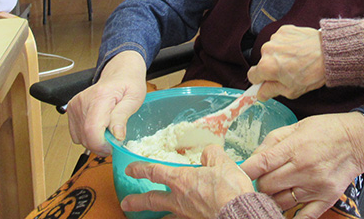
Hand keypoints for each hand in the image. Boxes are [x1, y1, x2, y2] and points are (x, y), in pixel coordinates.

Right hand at [67, 51, 146, 154]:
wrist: (120, 72)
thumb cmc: (129, 83)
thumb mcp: (134, 98)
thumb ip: (123, 116)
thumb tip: (117, 136)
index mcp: (100, 97)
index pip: (92, 130)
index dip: (102, 145)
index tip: (114, 146)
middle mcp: (83, 101)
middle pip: (85, 136)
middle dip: (101, 145)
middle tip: (115, 138)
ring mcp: (75, 105)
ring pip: (80, 138)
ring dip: (95, 140)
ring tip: (108, 128)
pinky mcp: (71, 109)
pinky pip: (76, 133)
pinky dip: (88, 135)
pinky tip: (99, 126)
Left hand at [120, 145, 254, 218]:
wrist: (238, 213)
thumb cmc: (229, 188)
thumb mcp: (222, 161)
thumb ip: (211, 154)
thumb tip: (207, 153)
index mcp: (182, 180)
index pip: (154, 172)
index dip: (140, 169)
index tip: (130, 169)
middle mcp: (179, 199)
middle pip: (151, 200)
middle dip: (137, 200)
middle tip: (126, 202)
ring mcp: (187, 215)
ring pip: (164, 216)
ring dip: (154, 217)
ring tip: (148, 218)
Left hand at [241, 113, 363, 218]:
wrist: (359, 140)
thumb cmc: (327, 130)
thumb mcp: (297, 126)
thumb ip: (273, 141)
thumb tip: (253, 158)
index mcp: (295, 147)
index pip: (261, 164)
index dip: (244, 171)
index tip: (236, 174)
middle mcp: (304, 168)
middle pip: (267, 186)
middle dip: (259, 183)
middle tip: (263, 178)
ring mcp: (315, 186)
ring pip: (280, 203)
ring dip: (272, 198)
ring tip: (273, 191)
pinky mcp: (326, 198)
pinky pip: (303, 217)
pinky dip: (291, 217)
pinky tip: (283, 211)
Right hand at [248, 25, 324, 100]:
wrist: (329, 53)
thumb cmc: (312, 73)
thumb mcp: (291, 90)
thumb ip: (271, 91)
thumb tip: (260, 93)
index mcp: (266, 66)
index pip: (252, 75)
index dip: (260, 81)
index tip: (267, 82)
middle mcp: (267, 49)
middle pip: (263, 61)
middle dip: (272, 67)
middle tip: (289, 71)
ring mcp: (276, 38)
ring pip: (272, 50)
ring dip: (280, 55)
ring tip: (296, 59)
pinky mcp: (285, 29)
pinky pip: (280, 40)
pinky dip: (287, 44)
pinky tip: (298, 49)